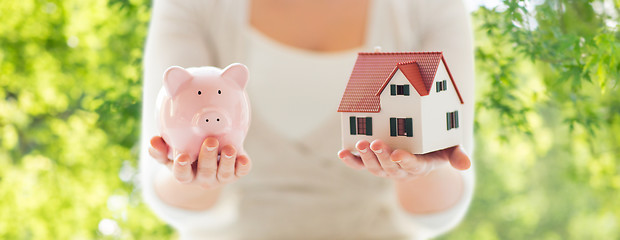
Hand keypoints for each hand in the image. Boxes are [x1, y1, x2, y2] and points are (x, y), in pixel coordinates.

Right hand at [148, 136, 251, 188]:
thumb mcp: (169, 153)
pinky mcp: (236, 172)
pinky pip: (241, 171)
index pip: (182, 175)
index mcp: (186, 175)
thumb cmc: (185, 153)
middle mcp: (204, 178)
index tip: (182, 156)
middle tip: (210, 141)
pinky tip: (244, 158)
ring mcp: (220, 177)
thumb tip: (153, 140)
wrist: (207, 159)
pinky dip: (243, 166)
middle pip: (206, 172)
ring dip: (227, 161)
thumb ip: (160, 148)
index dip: (182, 167)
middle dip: (208, 158)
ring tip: (229, 148)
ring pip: (224, 173)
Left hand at [338, 140, 469, 180]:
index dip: (404, 160)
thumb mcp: (450, 148)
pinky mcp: (373, 164)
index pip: (412, 165)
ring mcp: (385, 168)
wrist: (422, 151)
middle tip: (376, 144)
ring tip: (361, 144)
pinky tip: (342, 153)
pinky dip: (350, 160)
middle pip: (390, 166)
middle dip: (382, 156)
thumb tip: (465, 164)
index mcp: (420, 165)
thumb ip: (457, 155)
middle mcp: (401, 170)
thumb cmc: (437, 147)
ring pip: (374, 167)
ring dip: (366, 158)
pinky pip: (360, 165)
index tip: (397, 154)